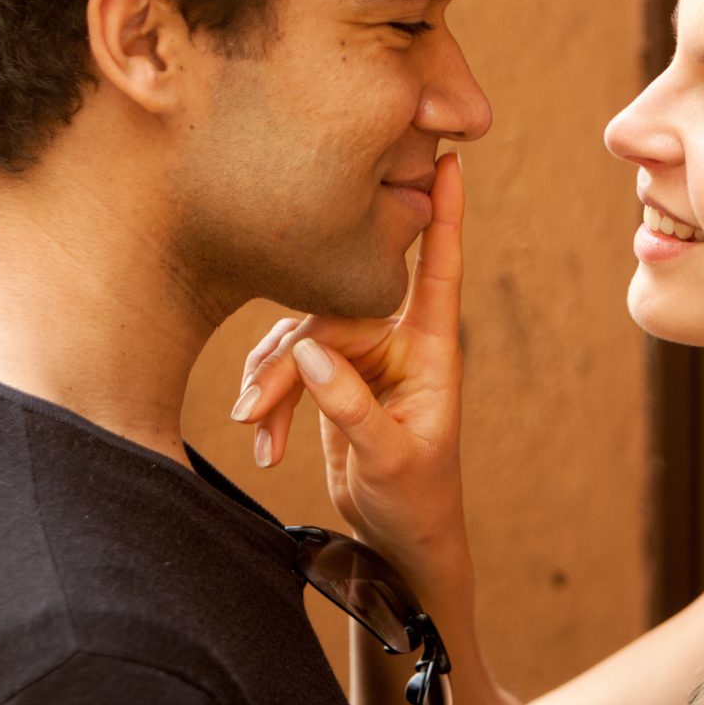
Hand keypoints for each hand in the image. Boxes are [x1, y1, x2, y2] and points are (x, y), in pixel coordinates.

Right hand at [232, 152, 468, 570]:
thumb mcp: (390, 460)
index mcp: (433, 350)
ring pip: (300, 339)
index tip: (449, 161)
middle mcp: (398, 342)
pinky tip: (262, 441)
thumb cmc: (418, 502)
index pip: (441, 269)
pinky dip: (267, 398)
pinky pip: (288, 366)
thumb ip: (351, 406)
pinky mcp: (332, 376)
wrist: (401, 543)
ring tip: (255, 431)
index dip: (445, 215)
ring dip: (269, 384)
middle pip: (332, 314)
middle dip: (287, 363)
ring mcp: (362, 356)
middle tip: (254, 409)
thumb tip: (308, 354)